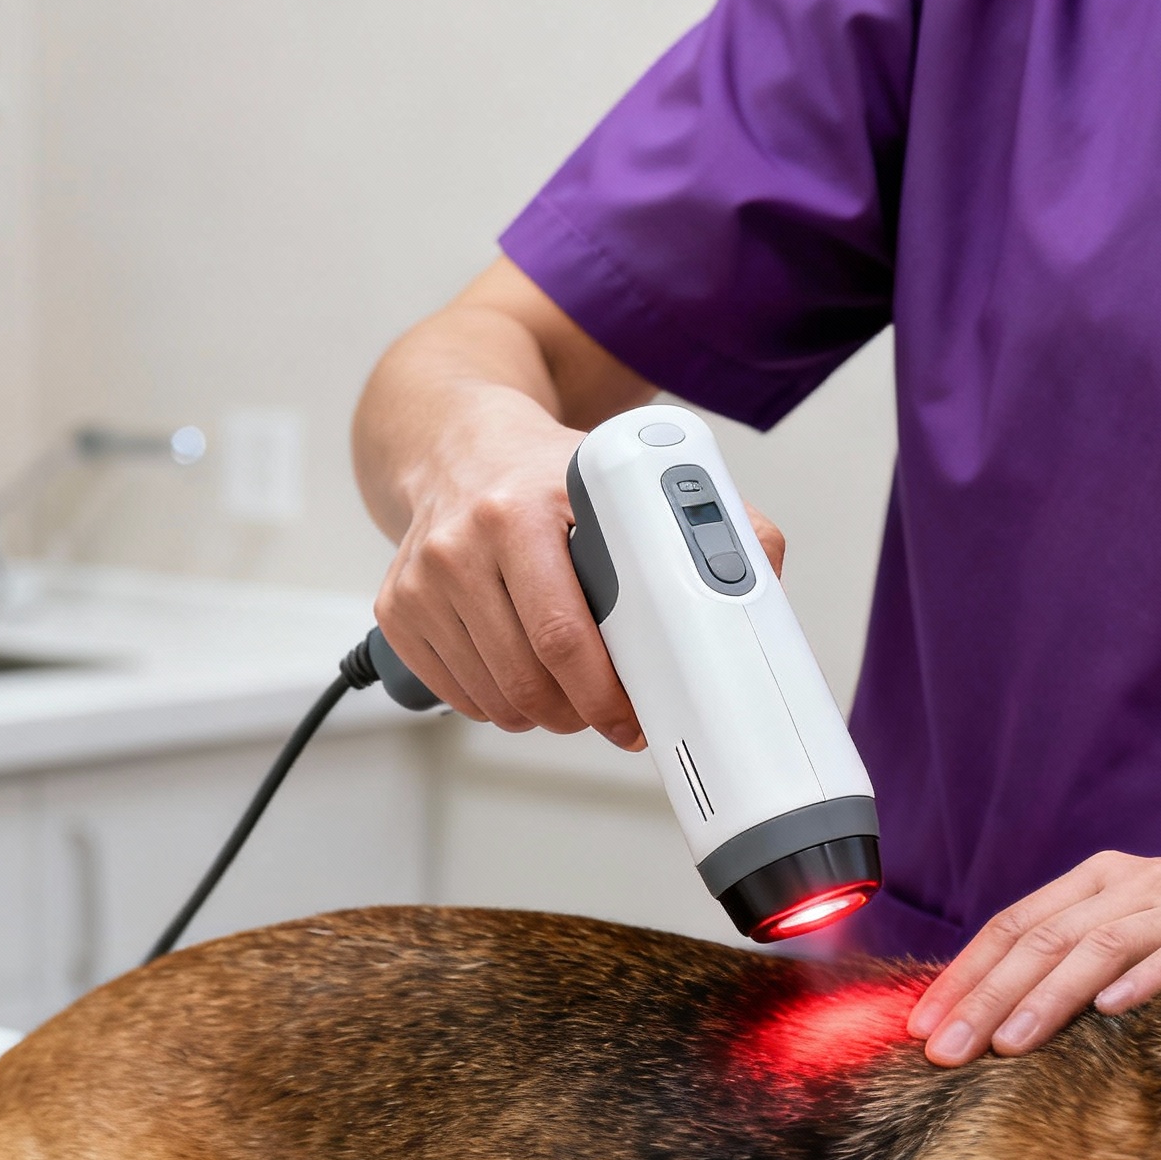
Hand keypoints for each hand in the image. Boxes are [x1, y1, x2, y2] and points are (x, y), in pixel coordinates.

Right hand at [371, 386, 785, 749]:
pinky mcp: (396, 608)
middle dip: (580, 715)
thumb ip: (700, 516)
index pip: (563, 632)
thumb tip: (764, 566)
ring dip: (542, 716)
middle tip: (610, 716)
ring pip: (495, 699)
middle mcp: (460, 542)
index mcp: (521, 507)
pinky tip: (518, 673)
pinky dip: (496, 704)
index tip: (635, 717)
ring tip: (568, 691)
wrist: (452, 442)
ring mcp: (421, 579)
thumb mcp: (617, 475)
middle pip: (528, 679)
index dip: (605, 692)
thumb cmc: (542, 470)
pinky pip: (457, 695)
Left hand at [906, 853, 1160, 1064]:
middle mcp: (1133, 883)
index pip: (1012, 926)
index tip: (921, 1026)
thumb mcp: (1125, 934)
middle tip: (946, 1050)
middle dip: (986, 998)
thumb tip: (979, 1016)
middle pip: (1042, 940)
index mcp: (1096, 881)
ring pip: (1098, 947)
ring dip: (1047, 999)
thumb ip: (1064, 959)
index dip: (963, 975)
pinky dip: (1144, 981)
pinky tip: (1111, 1013)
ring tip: (1007, 1047)